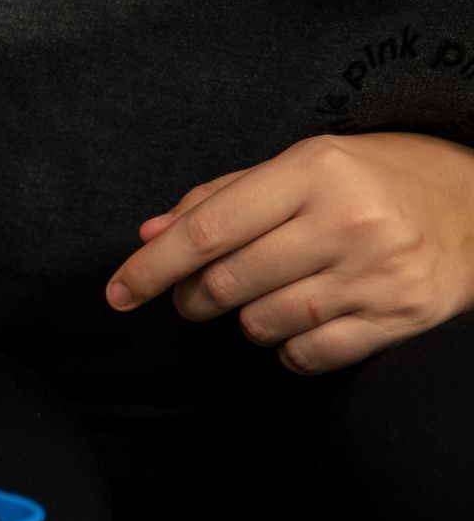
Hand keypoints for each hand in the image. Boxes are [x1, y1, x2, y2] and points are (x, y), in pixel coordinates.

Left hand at [107, 133, 473, 373]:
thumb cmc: (372, 179)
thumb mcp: (301, 166)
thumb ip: (221, 198)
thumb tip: (149, 237)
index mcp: (314, 171)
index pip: (208, 229)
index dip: (151, 268)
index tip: (118, 293)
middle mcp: (348, 220)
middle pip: (229, 281)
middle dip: (193, 297)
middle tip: (194, 295)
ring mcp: (379, 273)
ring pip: (264, 323)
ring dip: (243, 321)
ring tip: (257, 299)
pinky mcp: (402, 316)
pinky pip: (310, 354)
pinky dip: (286, 348)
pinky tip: (296, 324)